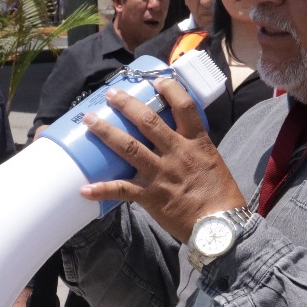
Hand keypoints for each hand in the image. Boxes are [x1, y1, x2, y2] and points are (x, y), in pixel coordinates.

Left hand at [78, 78, 245, 241]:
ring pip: (129, 147)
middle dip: (126, 105)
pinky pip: (122, 190)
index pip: (184, 106)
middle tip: (110, 95)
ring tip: (89, 121)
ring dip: (106, 132)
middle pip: (148, 121)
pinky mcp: (151, 196)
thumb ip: (192, 147)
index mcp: (196, 142)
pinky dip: (102, 189)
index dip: (169, 89)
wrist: (221, 226)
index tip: (157, 81)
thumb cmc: (220, 194)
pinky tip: (85, 189)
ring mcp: (162, 174)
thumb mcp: (212, 160)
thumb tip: (175, 136)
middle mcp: (177, 153)